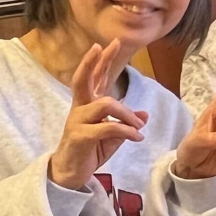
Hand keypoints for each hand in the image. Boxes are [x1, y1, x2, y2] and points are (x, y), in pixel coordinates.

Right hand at [48, 42, 148, 191]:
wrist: (70, 173)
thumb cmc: (90, 150)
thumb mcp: (113, 136)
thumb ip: (126, 122)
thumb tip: (144, 114)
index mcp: (87, 105)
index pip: (94, 77)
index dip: (101, 60)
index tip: (112, 42)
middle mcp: (80, 108)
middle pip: (83, 79)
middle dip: (96, 61)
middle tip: (108, 46)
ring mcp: (77, 121)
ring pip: (106, 104)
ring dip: (127, 114)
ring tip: (139, 127)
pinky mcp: (80, 136)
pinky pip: (108, 128)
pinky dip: (126, 131)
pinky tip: (137, 137)